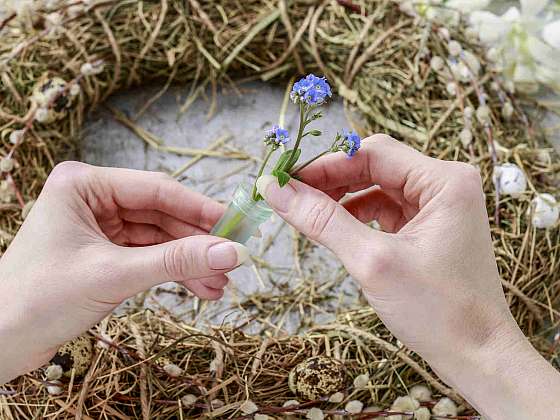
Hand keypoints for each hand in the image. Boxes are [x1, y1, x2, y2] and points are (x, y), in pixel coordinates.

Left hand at [0, 162, 248, 383]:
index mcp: (84, 185)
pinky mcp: (105, 252)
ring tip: (219, 285)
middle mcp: (93, 199)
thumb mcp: (115, 275)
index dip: (200, 208)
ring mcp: (100, 226)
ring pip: (159, 238)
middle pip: (162, 215)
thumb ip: (176, 261)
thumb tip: (230, 252)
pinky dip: (173, 272)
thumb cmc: (39, 299)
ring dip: (189, 261)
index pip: (157, 189)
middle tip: (232, 260)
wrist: (1, 343)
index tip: (235, 225)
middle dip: (196, 242)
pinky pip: (149, 256)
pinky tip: (200, 289)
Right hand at [256, 134, 559, 418]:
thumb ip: (322, 221)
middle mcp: (445, 184)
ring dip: (341, 198)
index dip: (324, 164)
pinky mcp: (429, 227)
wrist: (477, 357)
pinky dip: (356, 216)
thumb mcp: (372, 261)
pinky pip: (385, 209)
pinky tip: (334, 228)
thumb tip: (275, 190)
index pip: (372, 154)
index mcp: (444, 181)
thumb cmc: (436, 311)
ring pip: (377, 187)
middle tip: (288, 195)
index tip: (284, 178)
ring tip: (306, 213)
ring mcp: (438, 206)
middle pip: (374, 167)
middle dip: (330, 181)